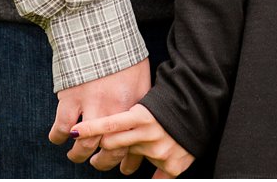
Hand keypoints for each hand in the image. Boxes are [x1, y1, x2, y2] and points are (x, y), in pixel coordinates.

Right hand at [49, 59, 150, 167]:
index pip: (136, 140)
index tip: (125, 166)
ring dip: (78, 155)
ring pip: (84, 147)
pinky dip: (57, 137)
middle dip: (103, 162)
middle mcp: (116, 108)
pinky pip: (61, 130)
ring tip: (77, 154)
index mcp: (136, 102)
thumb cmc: (122, 51)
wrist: (99, 28)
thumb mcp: (140, 76)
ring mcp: (92, 105)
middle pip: (110, 150)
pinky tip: (59, 136)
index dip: (131, 160)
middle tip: (98, 161)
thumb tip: (138, 120)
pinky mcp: (70, 99)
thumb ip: (139, 99)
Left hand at [70, 104, 193, 176]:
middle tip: (101, 156)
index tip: (73, 133)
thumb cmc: (172, 103)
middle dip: (105, 151)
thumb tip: (103, 133)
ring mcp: (160, 151)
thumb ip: (129, 119)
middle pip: (113, 146)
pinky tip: (159, 164)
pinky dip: (155, 171)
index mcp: (143, 115)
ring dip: (129, 159)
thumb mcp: (149, 104)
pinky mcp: (172, 164)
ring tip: (138, 153)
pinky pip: (155, 177)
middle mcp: (149, 134)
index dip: (90, 129)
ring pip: (129, 161)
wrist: (202, 106)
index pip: (110, 124)